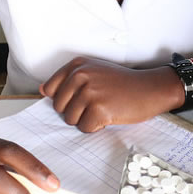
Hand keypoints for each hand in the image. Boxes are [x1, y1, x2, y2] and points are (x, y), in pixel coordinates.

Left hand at [40, 57, 183, 132]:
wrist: (150, 88)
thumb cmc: (122, 83)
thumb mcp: (95, 71)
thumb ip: (68, 79)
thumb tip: (42, 90)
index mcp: (77, 65)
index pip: (50, 90)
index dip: (64, 99)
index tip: (80, 98)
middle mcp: (81, 75)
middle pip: (59, 107)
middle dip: (75, 111)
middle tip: (96, 104)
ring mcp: (90, 92)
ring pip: (70, 119)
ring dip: (86, 120)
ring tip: (103, 108)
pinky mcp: (99, 109)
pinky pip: (84, 128)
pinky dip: (95, 127)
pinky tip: (108, 116)